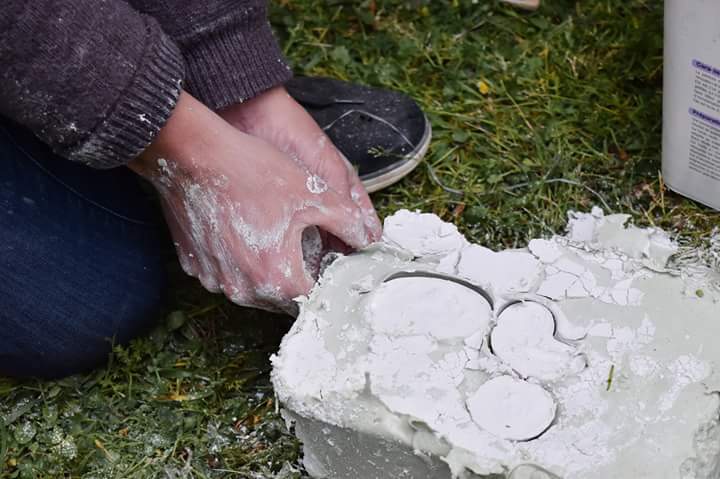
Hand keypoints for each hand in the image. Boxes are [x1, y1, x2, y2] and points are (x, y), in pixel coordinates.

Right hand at [130, 91, 375, 312]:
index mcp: (280, 278)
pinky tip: (243, 231)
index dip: (326, 278)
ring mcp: (216, 280)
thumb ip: (348, 221)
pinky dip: (238, 261)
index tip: (331, 262)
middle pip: (284, 296)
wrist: (191, 153)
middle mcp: (245, 290)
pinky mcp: (195, 266)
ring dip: (268, 270)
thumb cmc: (252, 171)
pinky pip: (226, 273)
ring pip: (253, 287)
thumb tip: (367, 238)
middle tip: (306, 246)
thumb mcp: (314, 192)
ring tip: (274, 237)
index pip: (315, 297)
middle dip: (299, 275)